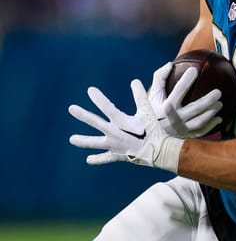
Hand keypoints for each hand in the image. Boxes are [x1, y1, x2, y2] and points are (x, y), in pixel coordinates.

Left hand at [69, 80, 183, 171]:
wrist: (158, 151)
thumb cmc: (153, 130)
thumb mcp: (147, 111)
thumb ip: (140, 96)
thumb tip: (135, 80)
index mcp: (121, 122)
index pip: (107, 107)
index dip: (98, 98)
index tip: (90, 90)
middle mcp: (114, 133)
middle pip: (95, 122)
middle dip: (83, 115)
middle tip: (71, 108)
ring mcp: (114, 145)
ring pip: (95, 143)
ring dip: (83, 141)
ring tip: (71, 139)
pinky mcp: (117, 155)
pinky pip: (105, 158)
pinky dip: (98, 159)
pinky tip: (88, 160)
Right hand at [148, 62, 222, 137]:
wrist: (148, 133)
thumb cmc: (152, 108)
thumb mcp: (153, 94)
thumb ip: (159, 78)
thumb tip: (170, 64)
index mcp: (165, 107)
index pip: (178, 91)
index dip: (186, 80)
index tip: (194, 69)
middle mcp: (174, 119)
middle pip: (194, 109)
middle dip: (207, 101)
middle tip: (218, 92)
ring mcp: (180, 129)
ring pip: (199, 122)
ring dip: (211, 113)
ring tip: (220, 104)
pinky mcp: (185, 136)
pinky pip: (200, 132)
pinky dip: (210, 126)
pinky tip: (219, 119)